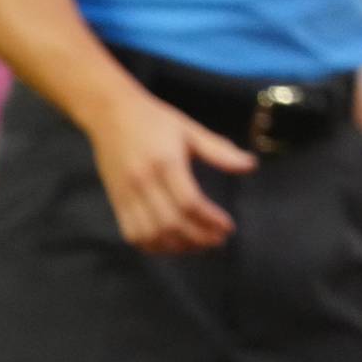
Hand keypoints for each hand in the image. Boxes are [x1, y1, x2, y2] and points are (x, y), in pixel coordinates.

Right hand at [83, 88, 256, 253]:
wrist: (110, 113)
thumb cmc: (156, 120)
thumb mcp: (191, 130)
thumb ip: (220, 151)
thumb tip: (251, 166)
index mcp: (166, 163)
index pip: (190, 202)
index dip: (210, 220)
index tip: (228, 227)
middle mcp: (144, 182)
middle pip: (171, 223)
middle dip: (198, 237)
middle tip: (219, 240)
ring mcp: (126, 194)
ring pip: (150, 234)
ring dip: (177, 247)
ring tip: (199, 246)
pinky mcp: (115, 201)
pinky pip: (132, 234)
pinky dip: (152, 246)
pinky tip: (171, 245)